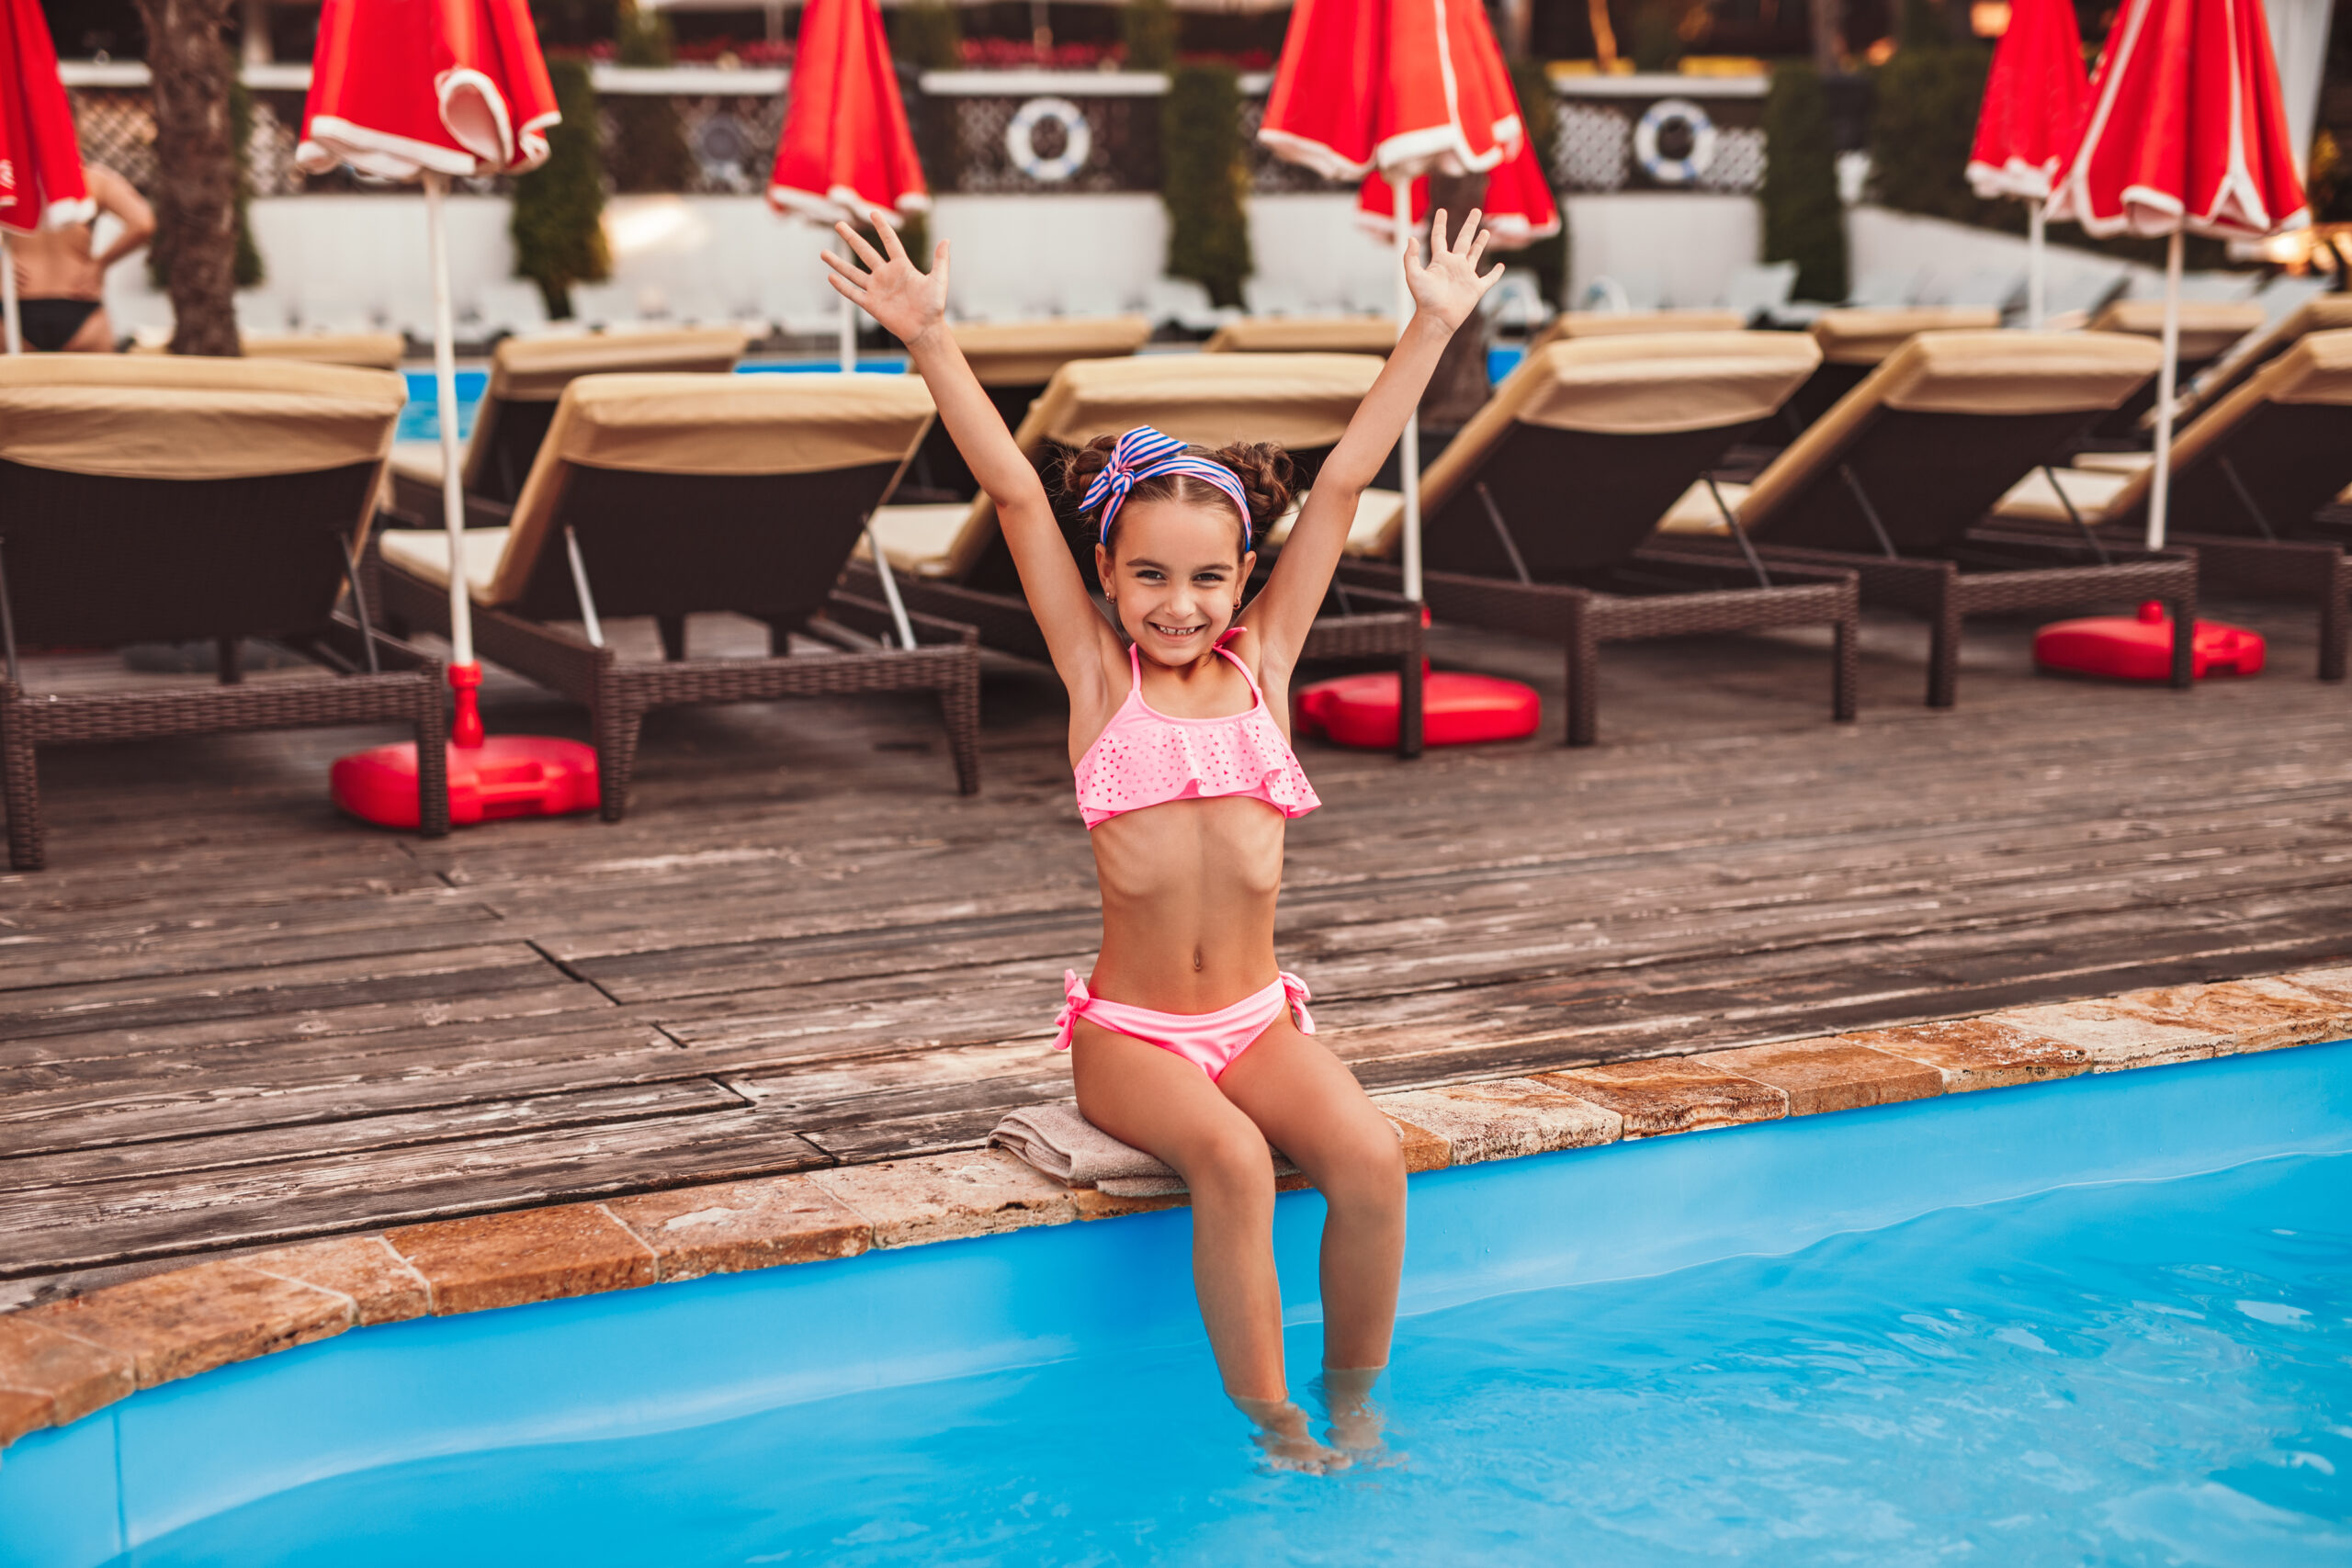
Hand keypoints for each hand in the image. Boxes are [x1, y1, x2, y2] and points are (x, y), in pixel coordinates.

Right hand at [821, 210, 948, 347]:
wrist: (925, 329)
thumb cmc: (934, 306)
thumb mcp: (939, 281)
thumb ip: (940, 261)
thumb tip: (946, 240)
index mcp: (902, 266)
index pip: (890, 242)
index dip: (882, 227)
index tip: (873, 213)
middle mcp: (886, 275)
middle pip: (865, 252)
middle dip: (852, 238)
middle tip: (838, 224)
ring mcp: (877, 289)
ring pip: (853, 272)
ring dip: (838, 262)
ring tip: (823, 252)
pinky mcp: (871, 304)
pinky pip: (853, 293)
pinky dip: (842, 286)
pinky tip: (830, 276)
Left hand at [1403, 207, 1501, 332]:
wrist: (1437, 318)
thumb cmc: (1424, 299)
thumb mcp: (1413, 275)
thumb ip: (1410, 257)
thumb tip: (1412, 238)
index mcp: (1440, 260)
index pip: (1439, 237)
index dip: (1440, 223)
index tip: (1442, 210)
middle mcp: (1454, 264)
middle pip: (1464, 239)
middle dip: (1470, 225)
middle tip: (1476, 210)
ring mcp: (1466, 275)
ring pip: (1476, 254)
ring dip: (1481, 243)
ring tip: (1485, 231)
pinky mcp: (1476, 288)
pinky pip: (1489, 278)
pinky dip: (1496, 273)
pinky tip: (1501, 266)